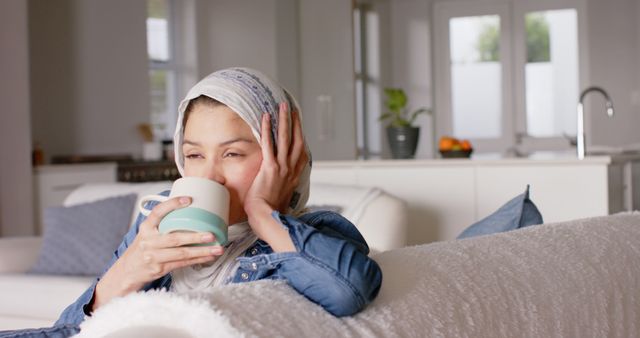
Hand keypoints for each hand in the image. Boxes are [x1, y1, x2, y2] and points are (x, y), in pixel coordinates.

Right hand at [93, 196, 224, 309]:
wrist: (127, 272)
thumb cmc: (143, 249)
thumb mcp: (147, 233)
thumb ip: (162, 223)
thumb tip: (188, 209)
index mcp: (146, 228)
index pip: (158, 212)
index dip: (172, 204)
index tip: (188, 199)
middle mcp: (148, 241)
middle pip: (175, 238)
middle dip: (195, 237)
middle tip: (211, 234)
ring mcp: (153, 256)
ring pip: (181, 254)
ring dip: (202, 251)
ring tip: (217, 248)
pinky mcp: (159, 268)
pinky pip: (182, 264)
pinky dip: (198, 260)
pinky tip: (209, 257)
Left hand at [244, 102, 307, 216]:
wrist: (266, 218)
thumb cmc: (270, 212)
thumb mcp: (282, 200)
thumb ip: (282, 191)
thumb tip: (280, 191)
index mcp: (295, 177)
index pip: (301, 153)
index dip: (301, 137)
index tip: (299, 126)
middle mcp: (291, 170)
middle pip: (297, 141)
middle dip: (295, 123)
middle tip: (292, 109)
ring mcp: (282, 168)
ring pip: (286, 138)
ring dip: (284, 120)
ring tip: (283, 106)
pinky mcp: (270, 168)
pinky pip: (269, 144)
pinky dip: (268, 129)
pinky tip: (266, 117)